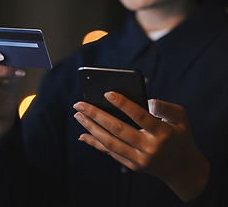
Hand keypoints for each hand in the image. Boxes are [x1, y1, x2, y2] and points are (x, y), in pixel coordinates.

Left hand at [73, 92, 209, 201]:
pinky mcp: (132, 165)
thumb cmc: (179, 135)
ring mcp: (139, 159)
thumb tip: (142, 101)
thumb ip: (163, 106)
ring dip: (91, 128)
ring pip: (110, 143)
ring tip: (78, 115)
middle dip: (96, 115)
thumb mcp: (180, 117)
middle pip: (118, 129)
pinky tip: (83, 135)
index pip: (140, 116)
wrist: (182, 167)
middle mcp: (149, 148)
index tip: (108, 93)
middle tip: (79, 104)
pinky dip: (95, 143)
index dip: (123, 104)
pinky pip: (110, 153)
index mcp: (162, 133)